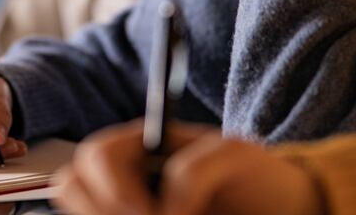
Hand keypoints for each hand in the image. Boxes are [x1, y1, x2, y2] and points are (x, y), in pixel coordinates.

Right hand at [56, 120, 321, 214]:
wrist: (282, 210)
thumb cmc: (259, 177)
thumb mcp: (236, 155)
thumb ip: (195, 168)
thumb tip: (168, 205)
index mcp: (140, 146)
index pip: (95, 156)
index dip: (111, 186)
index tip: (147, 210)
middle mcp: (125, 178)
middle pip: (72, 186)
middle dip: (104, 207)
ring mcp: (125, 205)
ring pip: (84, 212)